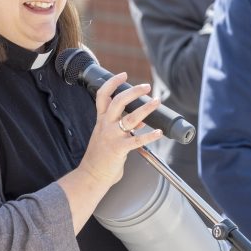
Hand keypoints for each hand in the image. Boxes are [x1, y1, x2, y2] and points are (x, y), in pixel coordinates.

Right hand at [77, 72, 162, 187]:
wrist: (91, 175)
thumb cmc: (100, 156)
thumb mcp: (107, 136)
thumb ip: (121, 126)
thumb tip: (140, 121)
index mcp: (101, 120)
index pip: (103, 95)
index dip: (113, 82)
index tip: (123, 74)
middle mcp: (106, 125)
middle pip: (119, 101)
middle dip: (134, 91)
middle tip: (147, 86)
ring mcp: (112, 136)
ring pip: (131, 117)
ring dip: (146, 108)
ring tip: (157, 101)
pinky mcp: (119, 149)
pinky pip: (137, 140)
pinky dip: (150, 135)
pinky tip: (158, 132)